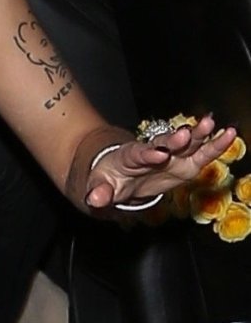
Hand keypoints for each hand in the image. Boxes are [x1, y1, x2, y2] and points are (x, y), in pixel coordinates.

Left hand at [85, 114, 236, 211]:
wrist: (119, 173)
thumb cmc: (110, 179)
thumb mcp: (100, 186)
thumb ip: (99, 192)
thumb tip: (95, 199)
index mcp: (130, 157)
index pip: (139, 154)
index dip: (148, 153)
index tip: (158, 154)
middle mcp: (153, 152)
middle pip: (164, 144)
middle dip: (175, 139)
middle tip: (184, 133)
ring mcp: (171, 156)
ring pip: (185, 143)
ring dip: (196, 134)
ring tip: (209, 123)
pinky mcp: (185, 163)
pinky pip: (202, 154)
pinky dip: (215, 145)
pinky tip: (228, 134)